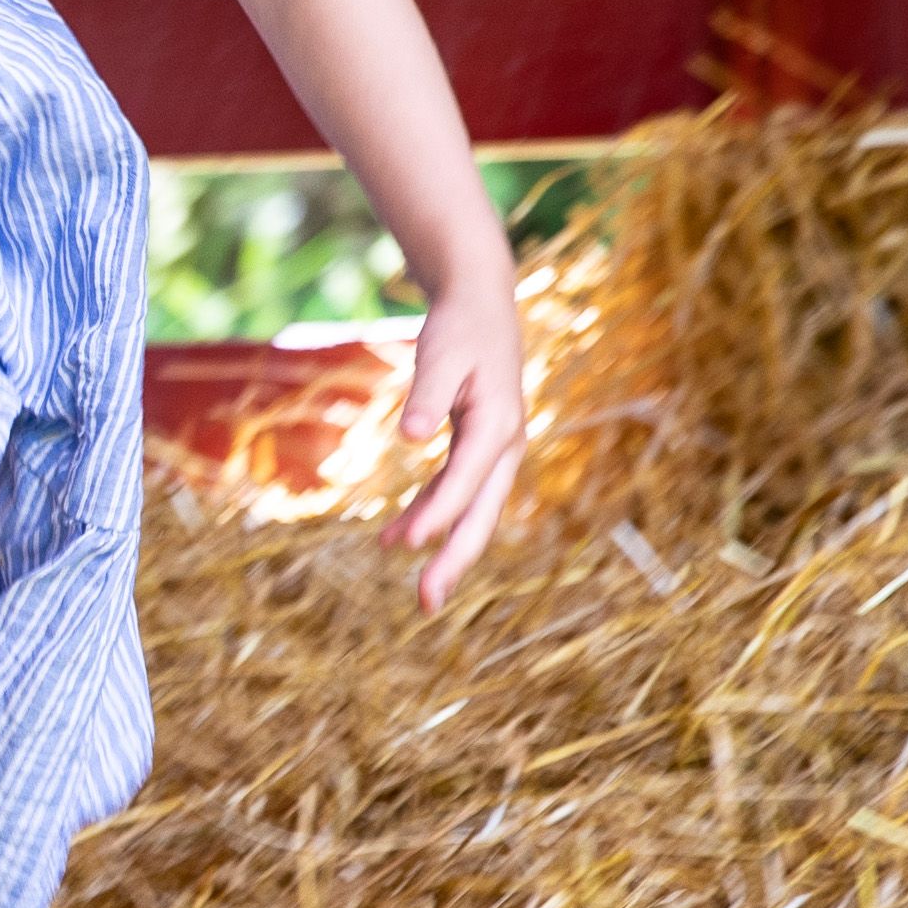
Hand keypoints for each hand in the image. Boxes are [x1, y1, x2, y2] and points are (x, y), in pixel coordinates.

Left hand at [381, 274, 527, 609]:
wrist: (481, 303)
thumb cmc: (459, 327)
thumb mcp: (440, 353)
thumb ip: (426, 396)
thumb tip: (409, 437)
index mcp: (497, 424)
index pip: (464, 481)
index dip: (435, 515)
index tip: (405, 546)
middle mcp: (505, 445)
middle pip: (480, 515)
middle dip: (454, 561)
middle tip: (426, 605)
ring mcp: (497, 451)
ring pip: (472, 512)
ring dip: (442, 547)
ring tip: (415, 589)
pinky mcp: (482, 450)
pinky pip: (460, 494)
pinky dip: (433, 517)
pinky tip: (401, 537)